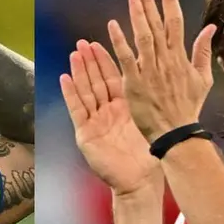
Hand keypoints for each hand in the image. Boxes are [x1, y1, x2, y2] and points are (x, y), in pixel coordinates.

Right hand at [61, 40, 163, 196]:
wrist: (139, 180)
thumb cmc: (147, 154)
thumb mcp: (147, 121)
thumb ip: (147, 100)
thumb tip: (158, 77)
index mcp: (123, 107)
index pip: (111, 78)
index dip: (104, 61)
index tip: (99, 43)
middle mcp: (106, 112)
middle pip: (95, 82)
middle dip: (89, 62)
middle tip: (82, 43)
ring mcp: (94, 122)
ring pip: (85, 92)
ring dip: (79, 73)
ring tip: (74, 54)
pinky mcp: (86, 134)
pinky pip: (77, 110)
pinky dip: (70, 94)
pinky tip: (65, 78)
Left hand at [108, 0, 216, 141]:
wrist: (176, 132)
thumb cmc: (188, 107)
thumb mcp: (202, 79)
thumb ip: (202, 52)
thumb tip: (210, 28)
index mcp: (180, 57)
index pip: (175, 22)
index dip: (169, 1)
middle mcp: (166, 60)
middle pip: (157, 24)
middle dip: (149, 1)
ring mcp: (150, 70)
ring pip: (143, 36)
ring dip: (137, 14)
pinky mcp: (135, 82)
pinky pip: (126, 58)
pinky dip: (120, 41)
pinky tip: (113, 24)